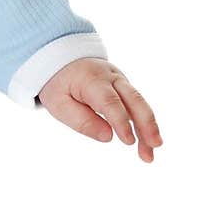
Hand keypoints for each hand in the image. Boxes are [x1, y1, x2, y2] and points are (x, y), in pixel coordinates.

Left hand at [36, 58, 161, 161]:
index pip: (110, 102)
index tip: (129, 141)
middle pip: (134, 99)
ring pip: (140, 104)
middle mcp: (111, 78)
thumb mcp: (57, 103)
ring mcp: (121, 81)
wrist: (62, 58)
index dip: (121, 121)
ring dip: (149, 128)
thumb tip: (108, 137)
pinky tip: (147, 143)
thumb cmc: (59, 84)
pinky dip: (144, 123)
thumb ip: (81, 120)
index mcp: (92, 80)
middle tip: (155, 145)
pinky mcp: (124, 88)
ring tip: (151, 154)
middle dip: (146, 123)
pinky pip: (137, 105)